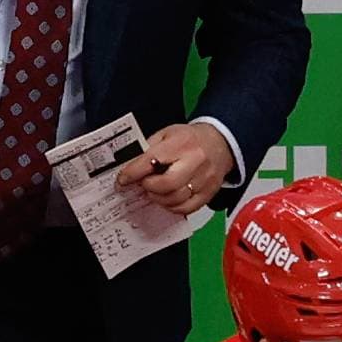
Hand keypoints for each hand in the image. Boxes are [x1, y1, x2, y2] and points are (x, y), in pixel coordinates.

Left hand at [117, 122, 235, 215]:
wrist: (219, 143)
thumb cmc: (190, 139)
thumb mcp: (166, 134)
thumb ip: (148, 149)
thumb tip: (129, 166)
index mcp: (180, 144)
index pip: (151, 161)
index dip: (132, 173)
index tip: (123, 179)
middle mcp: (195, 161)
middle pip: (167, 184)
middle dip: (149, 187)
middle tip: (143, 184)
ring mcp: (204, 179)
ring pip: (176, 199)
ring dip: (159, 199)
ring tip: (154, 191)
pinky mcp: (209, 192)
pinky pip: (187, 208)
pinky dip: (172, 207)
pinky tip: (167, 199)